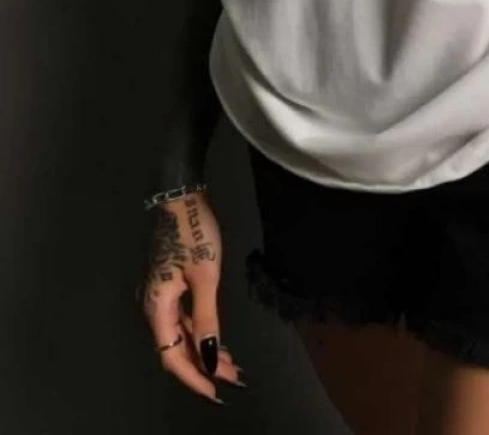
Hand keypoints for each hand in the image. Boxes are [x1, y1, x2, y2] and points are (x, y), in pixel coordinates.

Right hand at [139, 191, 245, 401]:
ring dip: (203, 350)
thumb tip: (208, 356)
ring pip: (180, 334)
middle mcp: (153, 306)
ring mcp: (160, 296)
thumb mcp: (205, 277)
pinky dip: (199, 332)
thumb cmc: (194, 233)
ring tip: (231, 364)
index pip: (172, 356)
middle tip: (234, 378)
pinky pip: (182, 319)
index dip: (193, 377)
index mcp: (157, 307)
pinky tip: (216, 340)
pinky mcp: (169, 286)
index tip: (216, 393)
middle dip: (204, 366)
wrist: (181, 197)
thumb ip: (206, 319)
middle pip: (176, 348)